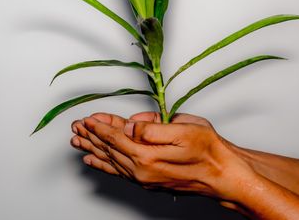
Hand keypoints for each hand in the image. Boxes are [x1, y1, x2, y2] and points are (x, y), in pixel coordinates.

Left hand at [70, 112, 253, 201]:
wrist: (223, 176)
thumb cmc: (209, 151)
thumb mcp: (184, 129)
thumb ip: (152, 128)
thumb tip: (129, 125)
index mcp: (147, 156)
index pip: (115, 138)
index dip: (99, 127)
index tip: (87, 118)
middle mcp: (141, 170)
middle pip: (108, 149)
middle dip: (90, 136)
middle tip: (75, 127)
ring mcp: (143, 178)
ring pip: (109, 160)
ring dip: (91, 149)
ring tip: (76, 141)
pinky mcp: (147, 181)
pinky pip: (118, 171)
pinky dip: (103, 165)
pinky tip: (93, 161)